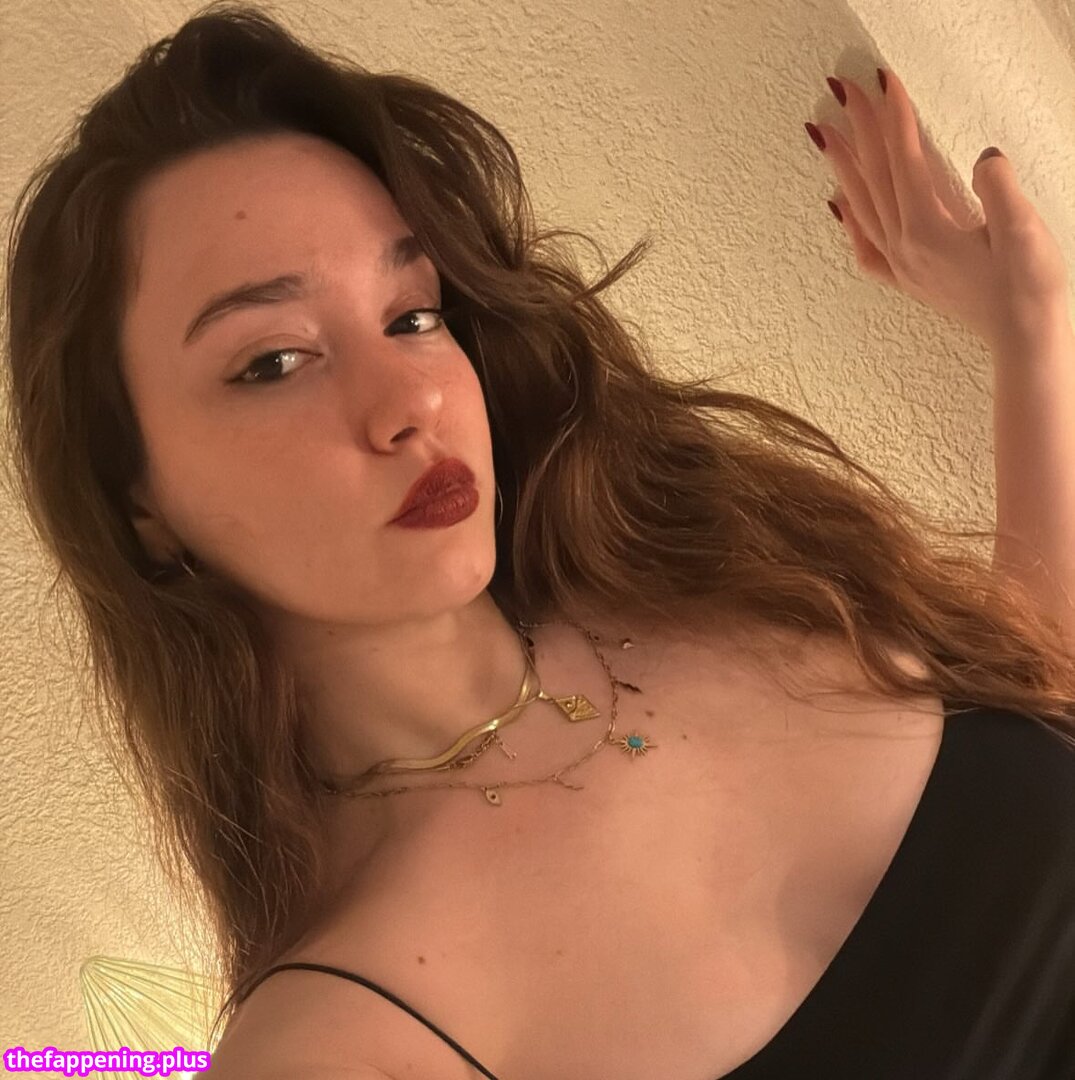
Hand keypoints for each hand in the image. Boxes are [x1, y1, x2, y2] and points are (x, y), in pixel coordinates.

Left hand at [808, 67, 1070, 352]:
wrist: (1023, 338)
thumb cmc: (1027, 286)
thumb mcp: (1022, 229)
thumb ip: (999, 187)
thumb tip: (982, 157)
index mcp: (928, 229)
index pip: (904, 159)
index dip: (894, 116)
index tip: (882, 80)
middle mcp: (904, 247)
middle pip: (874, 176)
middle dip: (857, 129)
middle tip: (839, 88)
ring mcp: (902, 265)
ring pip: (861, 206)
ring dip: (842, 167)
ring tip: (823, 134)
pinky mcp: (907, 281)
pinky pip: (865, 248)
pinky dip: (849, 221)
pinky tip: (838, 205)